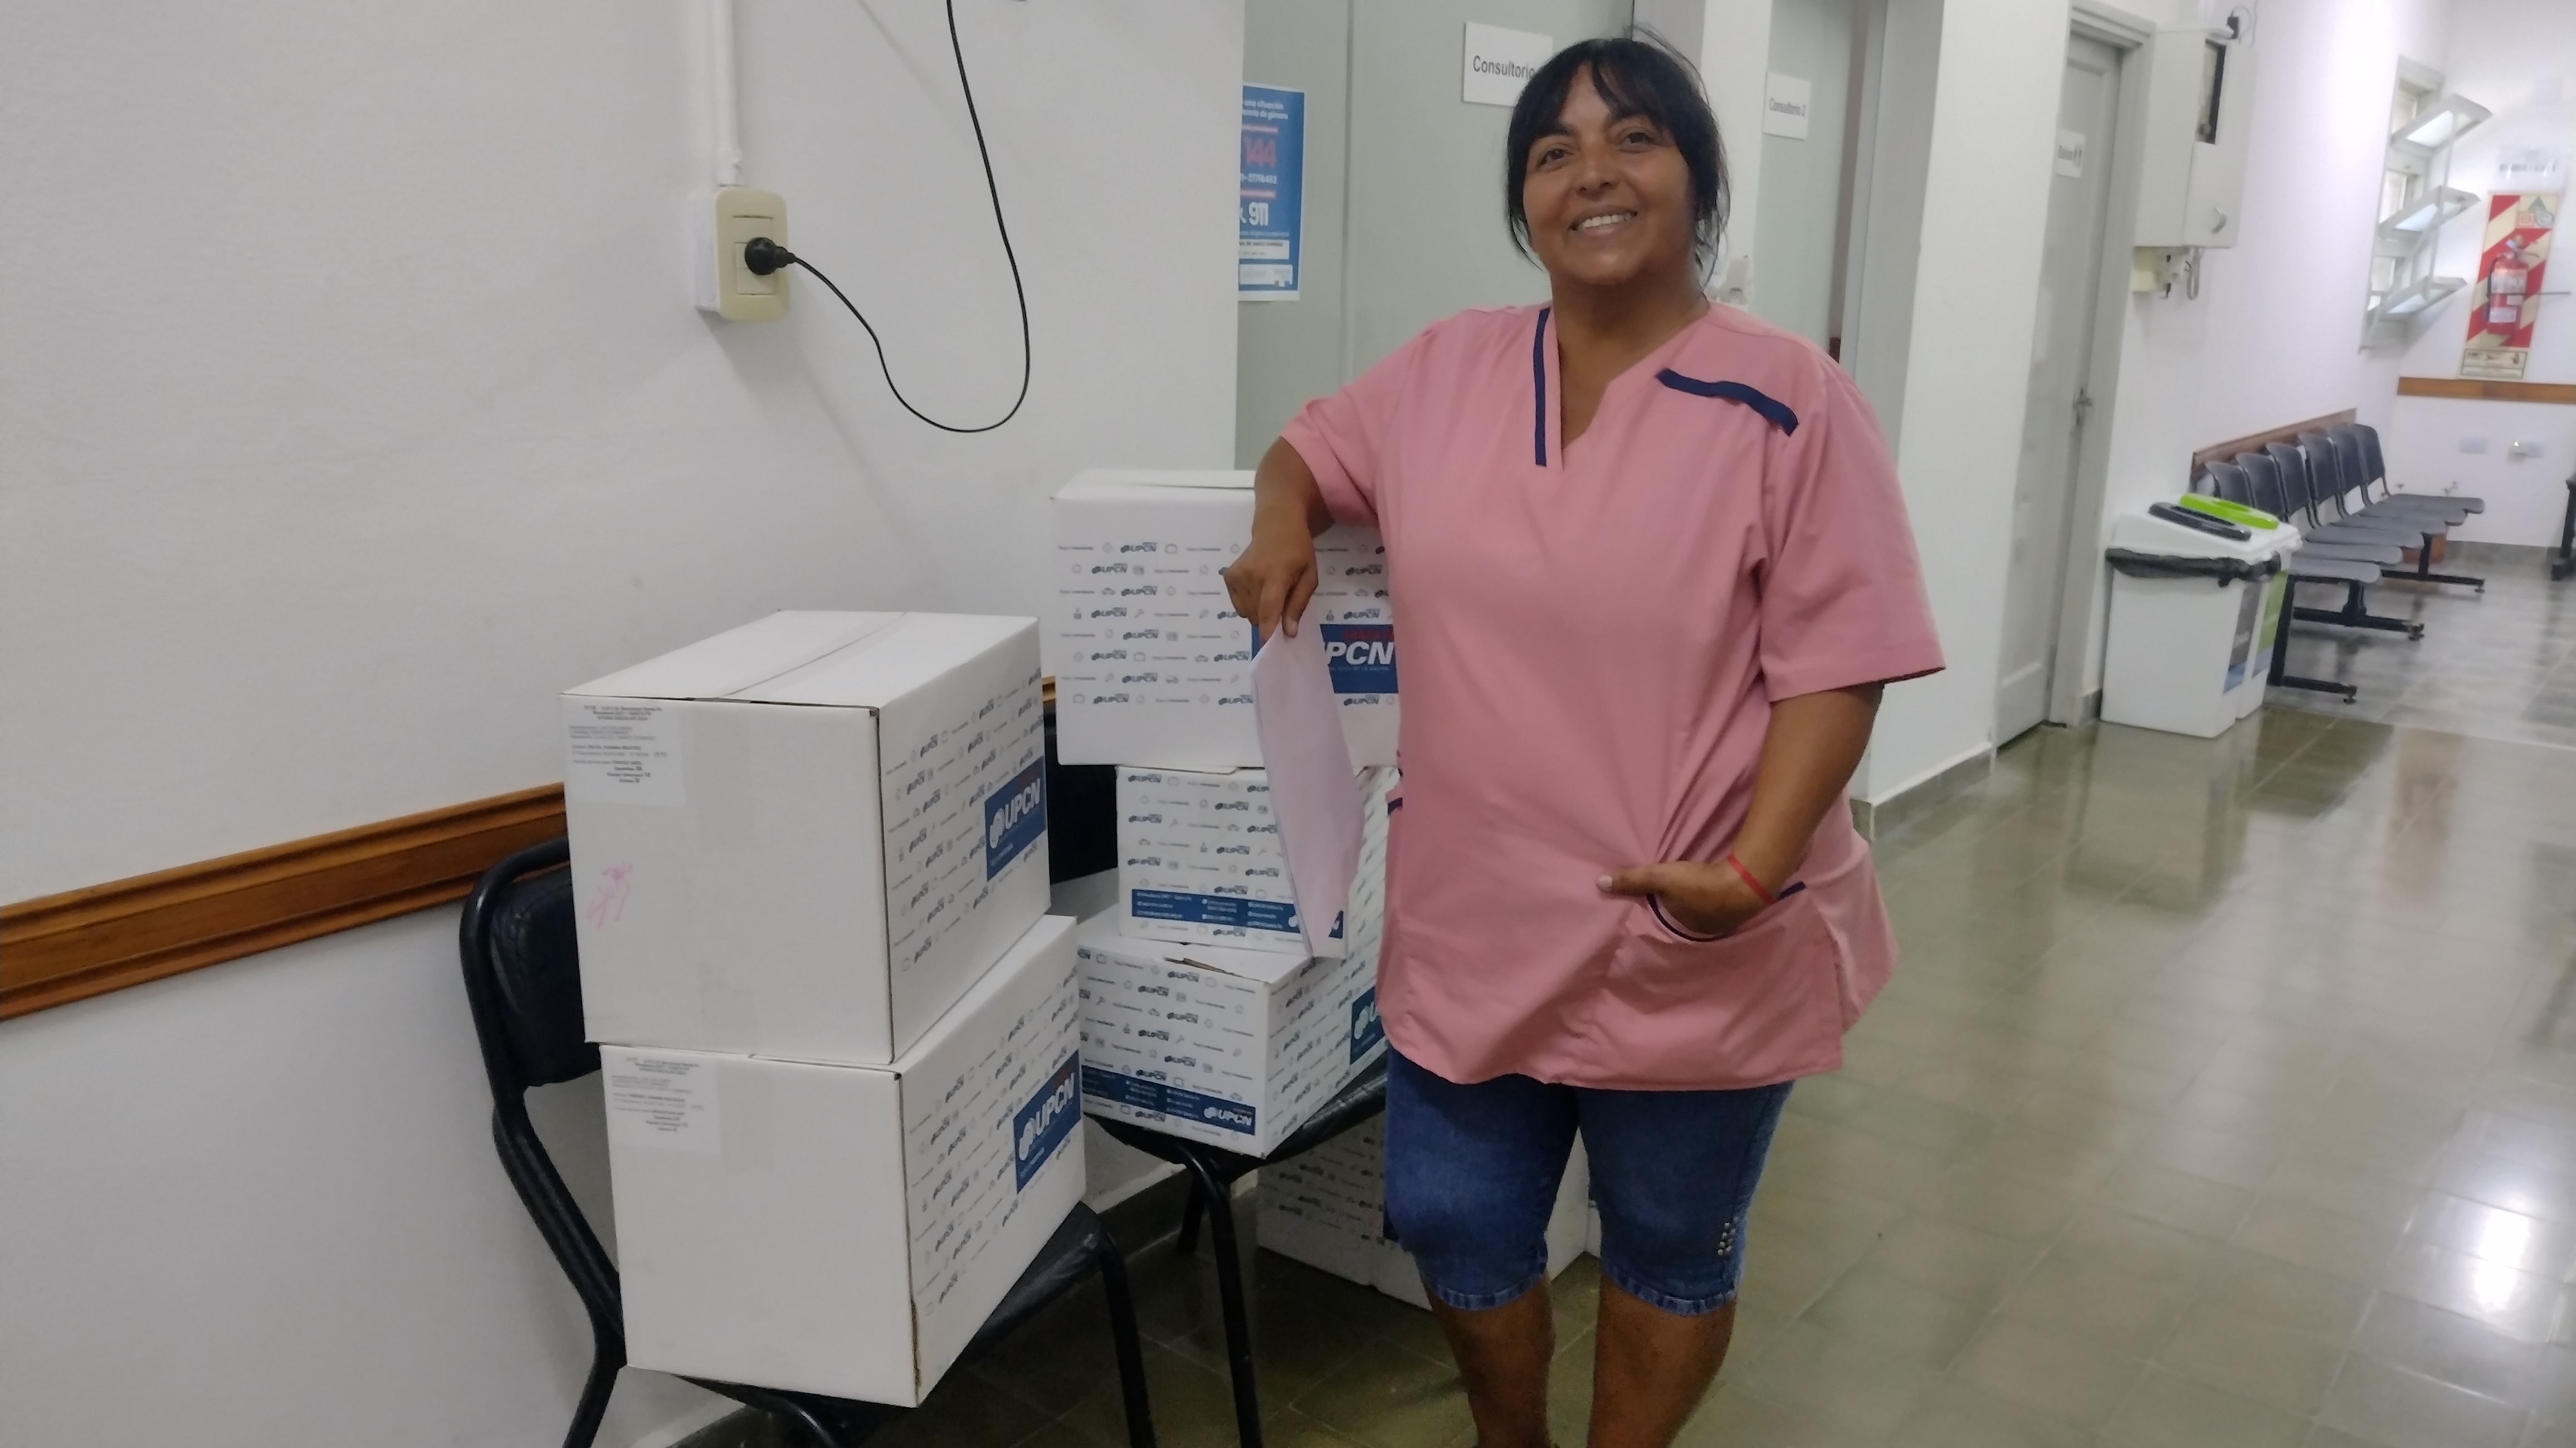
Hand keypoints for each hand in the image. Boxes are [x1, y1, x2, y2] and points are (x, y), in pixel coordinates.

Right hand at [1223, 520, 1319, 640]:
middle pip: (1258, 615)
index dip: (1268, 630)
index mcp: (1276, 574)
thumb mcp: (1309, 576)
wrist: (1276, 526)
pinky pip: (1239, 606)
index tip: (1268, 647)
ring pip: (1247, 613)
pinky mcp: (1228, 577)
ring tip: (1270, 591)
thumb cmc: (1298, 551)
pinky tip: (1258, 588)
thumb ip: (1298, 605)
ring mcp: (1237, 576)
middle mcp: (1252, 575)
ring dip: (1260, 612)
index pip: (1268, 608)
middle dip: (1270, 619)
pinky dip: (1249, 605)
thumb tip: (1288, 632)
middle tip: (1282, 603)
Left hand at [1598, 860, 1770, 939]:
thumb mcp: (1661, 879)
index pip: (1666, 919)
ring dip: (1697, 902)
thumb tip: (1599, 883)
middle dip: (1679, 907)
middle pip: (1685, 917)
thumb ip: (1632, 880)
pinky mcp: (1739, 908)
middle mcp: (1702, 931)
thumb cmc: (1699, 885)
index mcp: (1682, 928)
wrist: (1746, 882)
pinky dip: (1714, 896)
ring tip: (1691, 889)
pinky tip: (1714, 886)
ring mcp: (1723, 922)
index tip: (1655, 901)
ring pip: (1703, 912)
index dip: (1660, 909)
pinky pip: (1720, 903)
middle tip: (1672, 893)